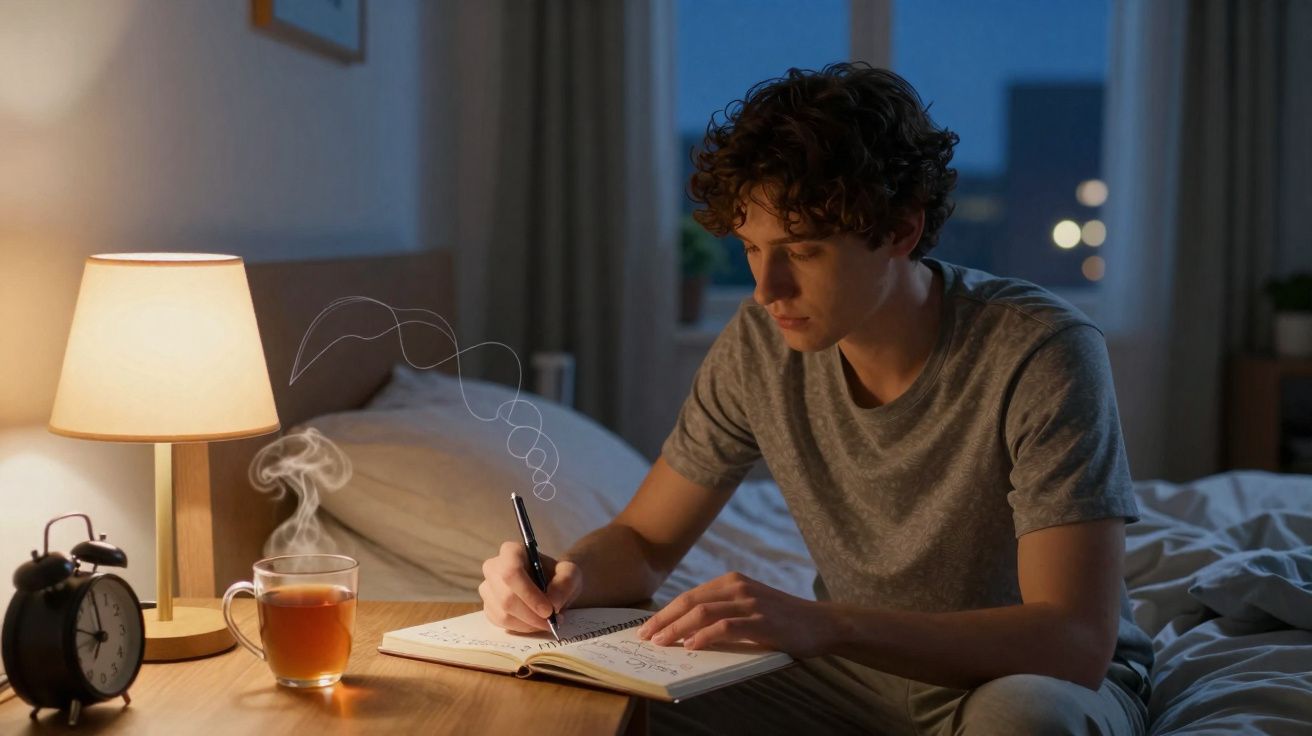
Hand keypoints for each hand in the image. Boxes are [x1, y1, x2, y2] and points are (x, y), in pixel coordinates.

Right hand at [480, 541, 582, 633]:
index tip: (548, 610)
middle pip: (506, 597)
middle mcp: (493, 567)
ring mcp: (487, 588)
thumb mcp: (571, 573)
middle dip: (531, 614)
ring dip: (528, 623)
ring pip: (503, 613)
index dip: (529, 594)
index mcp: (511, 551)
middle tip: (551, 621)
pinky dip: (521, 627)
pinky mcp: (488, 606)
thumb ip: (565, 583)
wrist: (551, 584)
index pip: (511, 572)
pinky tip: (535, 623)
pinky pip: (500, 623)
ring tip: (547, 622)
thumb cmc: (558, 575)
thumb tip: (553, 603)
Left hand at [636, 572, 833, 657]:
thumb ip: (723, 612)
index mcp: (732, 581)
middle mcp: (738, 587)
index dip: (665, 612)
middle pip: (689, 602)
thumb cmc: (782, 619)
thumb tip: (686, 632)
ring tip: (661, 643)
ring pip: (702, 613)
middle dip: (663, 620)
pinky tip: (691, 646)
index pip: (689, 596)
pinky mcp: (761, 621)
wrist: (821, 623)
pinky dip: (704, 636)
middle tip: (645, 637)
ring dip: (677, 629)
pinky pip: (725, 627)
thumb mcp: (749, 606)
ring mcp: (750, 603)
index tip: (646, 627)